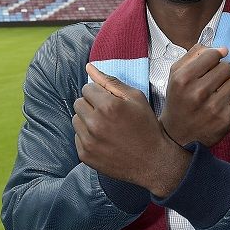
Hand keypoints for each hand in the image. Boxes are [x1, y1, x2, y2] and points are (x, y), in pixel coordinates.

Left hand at [72, 63, 190, 196]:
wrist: (153, 162)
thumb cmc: (147, 127)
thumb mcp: (135, 98)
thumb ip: (111, 81)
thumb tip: (89, 67)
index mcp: (108, 106)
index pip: (87, 88)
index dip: (99, 93)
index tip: (109, 101)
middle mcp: (95, 124)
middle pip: (78, 103)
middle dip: (91, 105)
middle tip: (107, 114)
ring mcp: (89, 141)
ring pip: (76, 120)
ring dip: (87, 120)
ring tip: (105, 126)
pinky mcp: (85, 155)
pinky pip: (77, 137)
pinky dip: (87, 137)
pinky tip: (103, 140)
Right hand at [161, 44, 229, 146]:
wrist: (177, 136)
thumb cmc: (179, 101)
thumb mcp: (175, 76)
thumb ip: (194, 56)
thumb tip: (223, 49)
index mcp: (182, 79)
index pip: (212, 55)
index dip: (214, 57)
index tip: (212, 65)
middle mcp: (197, 92)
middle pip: (227, 66)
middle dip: (222, 72)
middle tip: (213, 83)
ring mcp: (213, 107)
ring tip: (220, 92)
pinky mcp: (227, 119)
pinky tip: (226, 103)